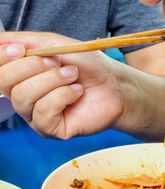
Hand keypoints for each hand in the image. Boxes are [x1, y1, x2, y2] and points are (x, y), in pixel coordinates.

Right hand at [0, 32, 124, 138]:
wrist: (114, 85)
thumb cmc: (88, 66)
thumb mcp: (56, 44)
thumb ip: (26, 41)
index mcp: (22, 77)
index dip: (3, 57)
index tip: (21, 49)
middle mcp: (24, 97)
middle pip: (4, 83)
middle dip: (33, 67)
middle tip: (59, 64)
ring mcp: (36, 116)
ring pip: (23, 98)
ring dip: (52, 81)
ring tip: (73, 77)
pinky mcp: (51, 130)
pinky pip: (42, 113)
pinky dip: (62, 97)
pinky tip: (77, 93)